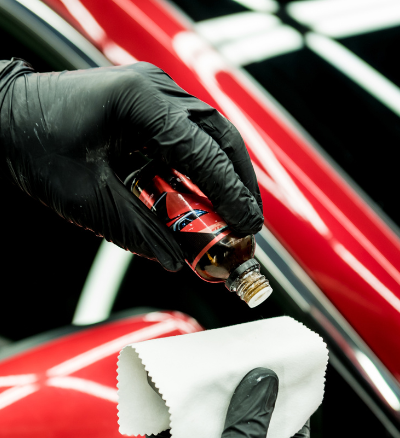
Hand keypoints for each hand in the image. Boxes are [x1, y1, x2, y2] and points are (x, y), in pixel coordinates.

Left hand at [0, 58, 262, 270]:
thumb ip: (140, 233)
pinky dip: (206, 166)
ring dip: (227, 173)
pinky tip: (209, 193)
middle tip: (250, 222)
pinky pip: (191, 134)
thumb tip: (178, 260)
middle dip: (239, 182)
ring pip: (211, 133)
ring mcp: (154, 92)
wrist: (6, 120)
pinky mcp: (150, 105)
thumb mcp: (89, 202)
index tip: (247, 225)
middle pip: (220, 135)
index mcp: (139, 101)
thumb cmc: (36, 149)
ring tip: (236, 211)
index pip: (203, 151)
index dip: (230, 192)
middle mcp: (154, 89)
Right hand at [52, 368, 309, 437]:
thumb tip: (264, 381)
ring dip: (210, 397)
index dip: (291, 407)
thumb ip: (249, 429)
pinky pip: (176, 429)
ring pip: (212, 424)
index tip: (288, 373)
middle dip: (246, 393)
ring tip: (213, 363)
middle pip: (249, 427)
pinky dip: (173, 407)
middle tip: (247, 357)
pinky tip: (173, 383)